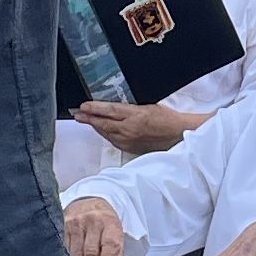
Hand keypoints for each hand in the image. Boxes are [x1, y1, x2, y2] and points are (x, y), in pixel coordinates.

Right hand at [63, 199, 125, 255]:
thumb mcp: (116, 233)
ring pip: (76, 252)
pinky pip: (64, 247)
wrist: (88, 201)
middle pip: (90, 251)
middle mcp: (93, 222)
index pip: (109, 244)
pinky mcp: (63, 225)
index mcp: (110, 223)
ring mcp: (77, 223)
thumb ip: (117, 254)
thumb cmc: (104, 221)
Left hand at [76, 99, 193, 154]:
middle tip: (78, 114)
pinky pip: (114, 141)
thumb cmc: (167, 119)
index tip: (83, 106)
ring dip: (96, 126)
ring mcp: (129, 140)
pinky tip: (102, 131)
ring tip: (86, 121)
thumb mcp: (148, 106)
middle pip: (104, 123)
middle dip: (89, 118)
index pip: (109, 111)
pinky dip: (106, 134)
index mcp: (135, 116)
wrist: (178, 135)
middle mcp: (130, 129)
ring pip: (107, 133)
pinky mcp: (131, 148)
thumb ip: (130, 109)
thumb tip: (113, 109)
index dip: (94, 108)